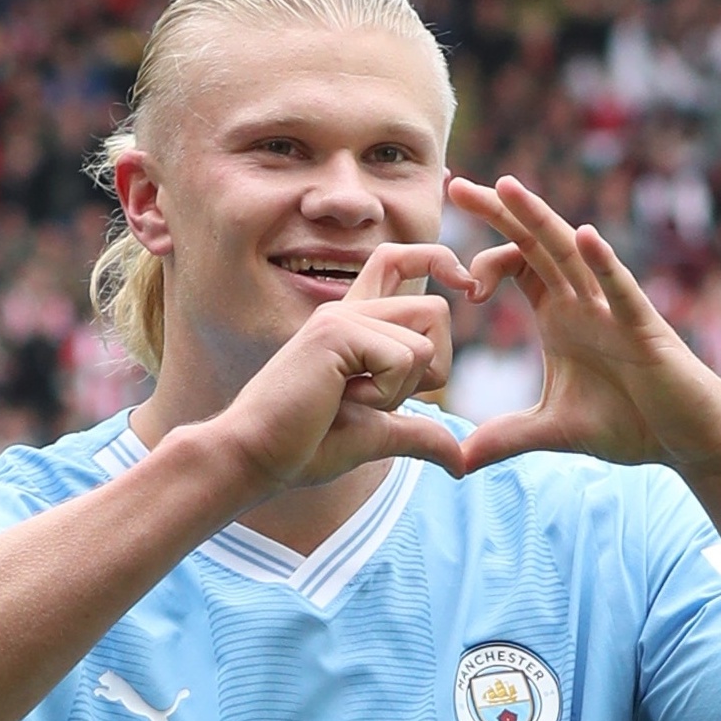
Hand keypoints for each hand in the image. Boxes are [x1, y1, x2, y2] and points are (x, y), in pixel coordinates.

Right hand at [214, 241, 475, 493]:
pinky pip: (404, 357)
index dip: (438, 258)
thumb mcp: (376, 436)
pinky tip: (341, 402)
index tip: (467, 284)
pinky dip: (385, 395)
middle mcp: (348, 310)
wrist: (254, 458)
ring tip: (353, 401)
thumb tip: (462, 463)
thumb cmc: (303, 447)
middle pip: (436, 310)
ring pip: (426, 338)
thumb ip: (418, 435)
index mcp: (354, 323)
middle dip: (430, 368)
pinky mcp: (337, 331)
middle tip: (379, 398)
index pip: (399, 259)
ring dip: (402, 387)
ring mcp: (341, 316)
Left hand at [447, 175, 720, 474]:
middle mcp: (582, 300)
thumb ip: (505, 439)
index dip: (484, 262)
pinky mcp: (643, 327)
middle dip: (498, 212)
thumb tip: (457, 460)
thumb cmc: (629, 423)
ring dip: (538, 219)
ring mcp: (612, 309)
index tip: (464, 285)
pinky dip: (604, 263)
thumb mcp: (552, 432)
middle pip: (534, 243)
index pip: (516, 266)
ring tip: (507, 187)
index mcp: (559, 314)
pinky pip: (622, 288)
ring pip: (571, 252)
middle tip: (455, 183)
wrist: (687, 439)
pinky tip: (585, 238)